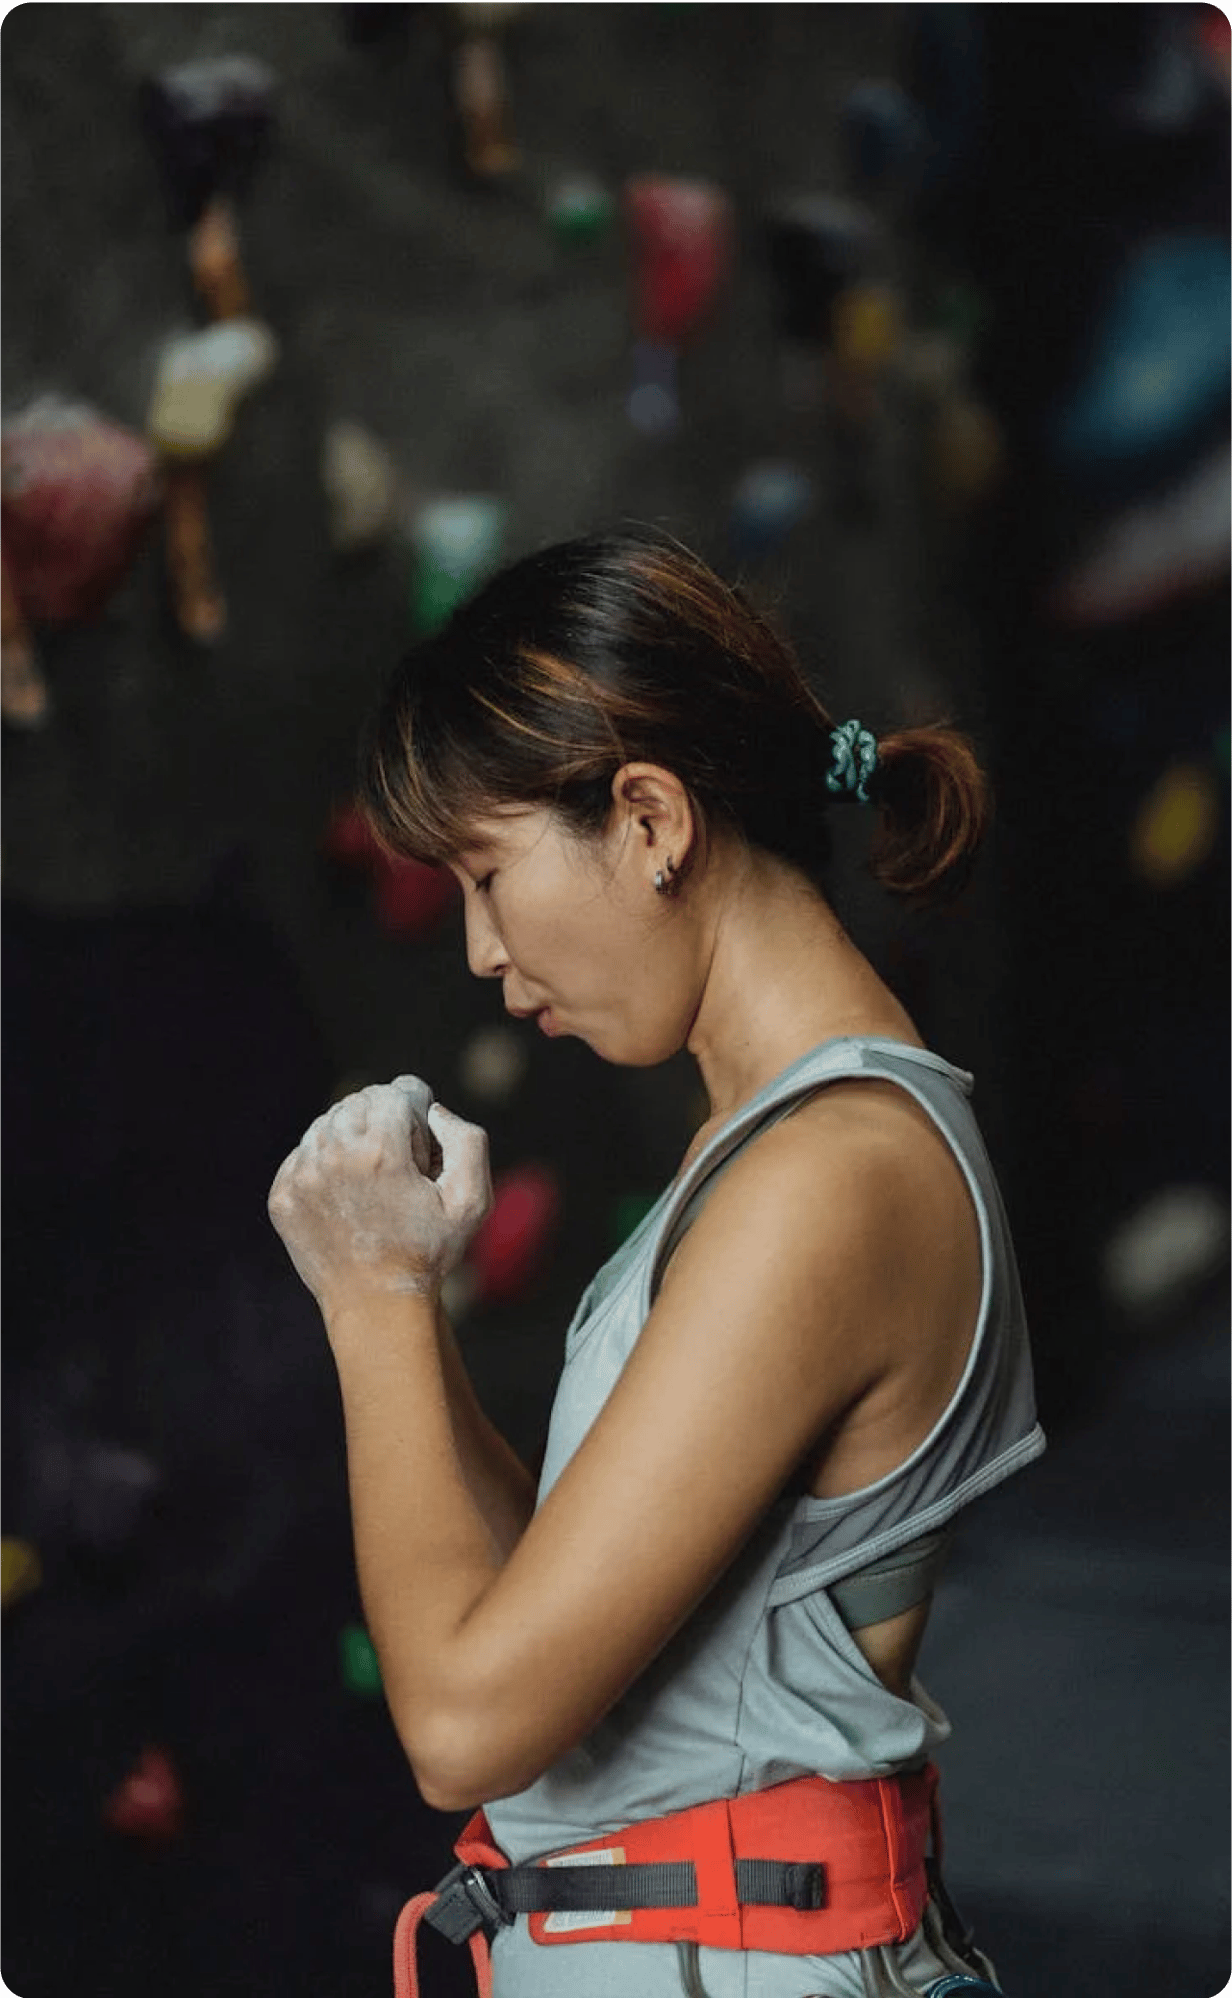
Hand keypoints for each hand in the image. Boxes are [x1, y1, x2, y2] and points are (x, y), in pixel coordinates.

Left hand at [267, 1076, 491, 1318]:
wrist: (376, 1305)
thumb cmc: (429, 1251)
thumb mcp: (472, 1199)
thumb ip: (466, 1138)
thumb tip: (433, 1111)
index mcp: (380, 1152)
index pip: (398, 1091)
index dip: (419, 1116)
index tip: (423, 1151)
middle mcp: (333, 1156)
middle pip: (361, 1101)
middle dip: (386, 1123)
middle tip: (401, 1167)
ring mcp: (301, 1176)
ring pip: (329, 1123)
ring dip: (355, 1139)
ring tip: (373, 1181)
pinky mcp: (282, 1194)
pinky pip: (305, 1153)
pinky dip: (327, 1163)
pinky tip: (347, 1196)